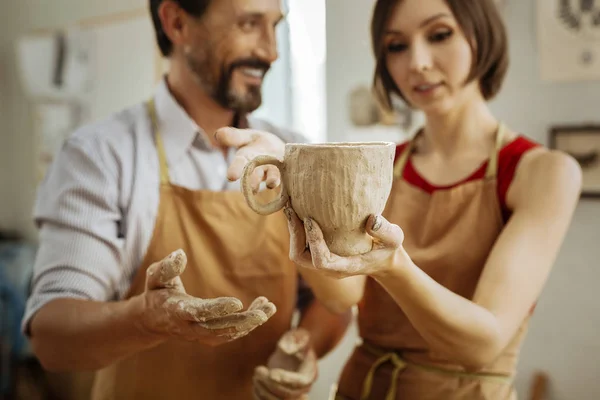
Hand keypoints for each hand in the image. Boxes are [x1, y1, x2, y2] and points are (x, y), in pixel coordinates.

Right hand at [137, 249, 275, 345]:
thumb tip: (180, 254)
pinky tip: (263, 309)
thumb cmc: (156, 292)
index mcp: (176, 312)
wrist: (152, 320)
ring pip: (228, 334)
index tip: (237, 303)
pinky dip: (248, 324)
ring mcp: (200, 335)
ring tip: (269, 308)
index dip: (218, 309)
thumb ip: (166, 268)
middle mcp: (189, 327)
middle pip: (218, 329)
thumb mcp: (155, 277)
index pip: (199, 312)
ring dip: (250, 323)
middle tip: (263, 312)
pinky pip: (231, 334)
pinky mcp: (209, 336)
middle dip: (242, 322)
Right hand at [215, 127, 285, 191]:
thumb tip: (218, 134)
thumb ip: (234, 136)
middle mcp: (257, 168)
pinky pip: (287, 177)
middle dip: (253, 181)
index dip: (235, 169)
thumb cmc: (259, 144)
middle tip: (251, 188)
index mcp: (246, 158)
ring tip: (271, 183)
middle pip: (253, 176)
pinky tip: (290, 180)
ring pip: (270, 177)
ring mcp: (272, 171)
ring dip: (271, 180)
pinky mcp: (285, 173)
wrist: (278, 150)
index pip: (239, 163)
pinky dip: (288, 179)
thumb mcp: (247, 136)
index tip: (231, 177)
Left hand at [253, 328, 316, 399]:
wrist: (294, 351)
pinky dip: (260, 396)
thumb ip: (296, 339)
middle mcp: (302, 388)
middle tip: (258, 370)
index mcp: (309, 373)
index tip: (271, 372)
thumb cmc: (297, 342)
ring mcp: (291, 394)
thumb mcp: (298, 335)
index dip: (285, 380)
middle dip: (271, 384)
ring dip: (264, 392)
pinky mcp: (280, 396)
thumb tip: (287, 349)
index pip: (300, 382)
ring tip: (256, 375)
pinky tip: (256, 383)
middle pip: (289, 395)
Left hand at [284, 204, 406, 278]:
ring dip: (293, 231)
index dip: (313, 241)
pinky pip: (301, 244)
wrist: (384, 258)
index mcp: (345, 267)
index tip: (310, 219)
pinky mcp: (319, 254)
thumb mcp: (394, 239)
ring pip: (297, 252)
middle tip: (292, 210)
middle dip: (294, 235)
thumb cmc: (388, 248)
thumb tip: (371, 219)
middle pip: (301, 257)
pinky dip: (297, 229)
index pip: (321, 261)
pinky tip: (298, 209)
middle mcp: (329, 268)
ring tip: (291, 207)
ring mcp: (322, 263)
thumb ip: (385, 231)